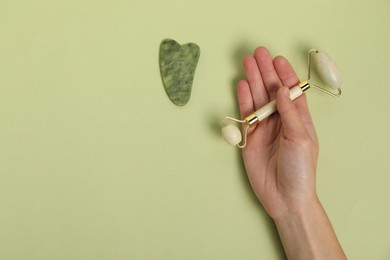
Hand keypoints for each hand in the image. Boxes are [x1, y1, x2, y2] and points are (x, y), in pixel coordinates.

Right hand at [237, 46, 318, 218]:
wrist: (284, 197)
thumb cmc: (300, 169)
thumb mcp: (300, 138)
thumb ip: (289, 113)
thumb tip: (280, 89)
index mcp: (298, 118)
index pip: (290, 91)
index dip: (284, 74)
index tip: (276, 59)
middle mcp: (280, 119)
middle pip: (271, 90)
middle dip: (265, 71)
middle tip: (257, 53)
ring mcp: (264, 127)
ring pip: (257, 99)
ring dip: (252, 80)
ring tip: (247, 62)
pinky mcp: (250, 137)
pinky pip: (246, 114)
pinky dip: (243, 100)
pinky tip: (241, 85)